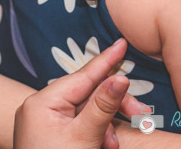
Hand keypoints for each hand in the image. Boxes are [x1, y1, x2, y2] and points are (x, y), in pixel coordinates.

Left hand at [13, 39, 147, 148]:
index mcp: (41, 103)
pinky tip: (106, 144)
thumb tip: (120, 77)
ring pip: (86, 110)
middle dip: (114, 104)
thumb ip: (103, 105)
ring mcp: (44, 122)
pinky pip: (79, 123)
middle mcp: (39, 108)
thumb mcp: (85, 137)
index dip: (106, 60)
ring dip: (107, 123)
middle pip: (87, 93)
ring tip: (114, 144)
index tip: (122, 43)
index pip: (82, 76)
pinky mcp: (50, 135)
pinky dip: (96, 131)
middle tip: (142, 112)